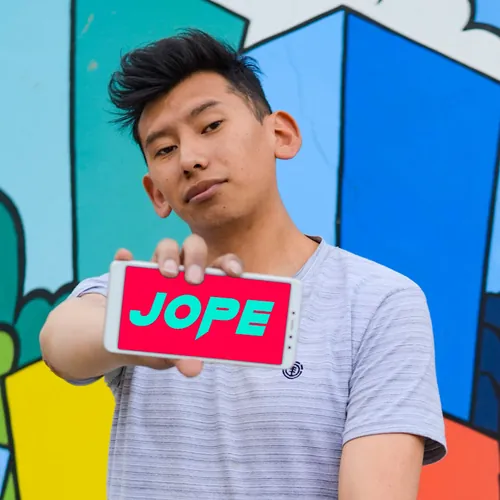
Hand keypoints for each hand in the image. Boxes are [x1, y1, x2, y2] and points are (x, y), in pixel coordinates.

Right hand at [113, 234, 243, 376]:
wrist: (126, 342)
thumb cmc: (162, 341)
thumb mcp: (174, 350)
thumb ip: (184, 355)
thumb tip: (193, 369)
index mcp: (204, 284)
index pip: (222, 265)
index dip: (230, 263)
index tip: (234, 273)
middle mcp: (182, 270)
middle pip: (195, 248)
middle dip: (197, 259)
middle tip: (194, 281)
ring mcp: (155, 268)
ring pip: (166, 246)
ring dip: (168, 255)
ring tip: (165, 274)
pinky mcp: (129, 273)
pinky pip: (126, 260)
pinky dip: (125, 258)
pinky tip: (125, 258)